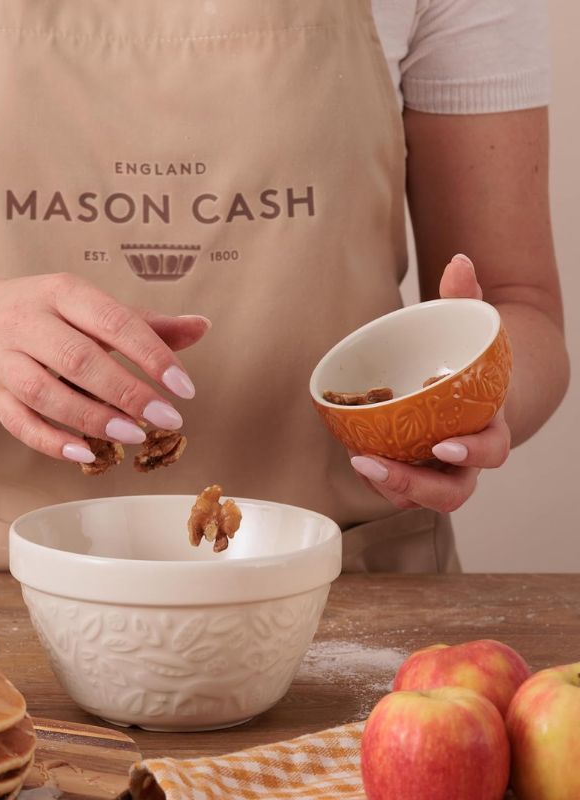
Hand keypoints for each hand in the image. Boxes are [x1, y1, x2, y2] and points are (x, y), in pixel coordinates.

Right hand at [0, 273, 208, 463]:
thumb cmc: (42, 315)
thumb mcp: (87, 307)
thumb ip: (144, 323)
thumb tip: (203, 326)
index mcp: (60, 292)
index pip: (112, 321)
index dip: (151, 354)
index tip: (185, 386)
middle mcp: (26, 321)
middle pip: (77, 358)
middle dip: (127, 391)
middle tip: (168, 418)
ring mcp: (3, 359)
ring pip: (45, 392)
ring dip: (92, 418)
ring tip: (135, 436)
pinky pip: (19, 423)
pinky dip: (52, 441)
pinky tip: (87, 453)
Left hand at [349, 254, 511, 512]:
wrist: (473, 390)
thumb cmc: (470, 361)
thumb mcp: (469, 328)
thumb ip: (464, 297)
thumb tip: (458, 258)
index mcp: (489, 425)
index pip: (491, 450)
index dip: (473, 453)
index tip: (445, 447)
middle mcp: (467, 459)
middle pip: (453, 492)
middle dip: (416, 485)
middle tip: (376, 465)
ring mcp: (441, 473)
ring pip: (423, 498)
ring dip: (391, 487)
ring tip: (359, 463)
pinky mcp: (417, 474)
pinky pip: (400, 490)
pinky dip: (381, 482)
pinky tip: (359, 460)